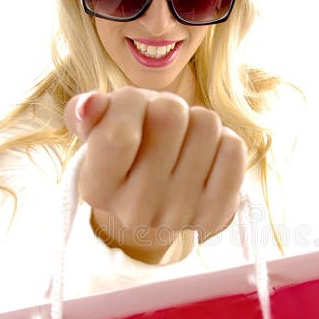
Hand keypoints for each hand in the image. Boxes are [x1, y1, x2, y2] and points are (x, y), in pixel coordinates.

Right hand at [64, 87, 246, 260]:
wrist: (156, 203)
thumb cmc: (128, 150)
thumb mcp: (99, 128)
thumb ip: (84, 112)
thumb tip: (91, 104)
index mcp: (97, 189)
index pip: (119, 133)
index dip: (129, 103)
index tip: (131, 111)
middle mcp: (135, 211)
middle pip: (170, 114)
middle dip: (167, 107)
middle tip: (162, 126)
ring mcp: (179, 215)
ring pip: (207, 124)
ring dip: (196, 121)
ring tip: (184, 140)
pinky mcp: (217, 213)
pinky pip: (234, 149)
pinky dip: (223, 140)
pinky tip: (206, 155)